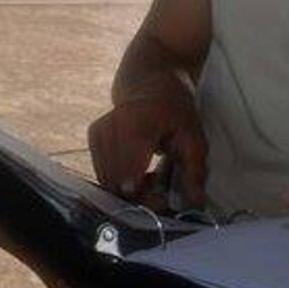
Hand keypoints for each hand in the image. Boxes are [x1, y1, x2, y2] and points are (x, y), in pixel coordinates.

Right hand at [87, 85, 207, 207]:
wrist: (152, 84)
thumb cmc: (176, 113)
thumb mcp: (194, 139)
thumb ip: (194, 172)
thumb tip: (195, 203)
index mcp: (138, 124)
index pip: (131, 175)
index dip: (146, 196)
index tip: (163, 201)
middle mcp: (112, 126)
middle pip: (117, 182)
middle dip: (138, 195)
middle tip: (159, 188)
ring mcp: (99, 130)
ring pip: (107, 181)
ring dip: (129, 188)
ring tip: (150, 175)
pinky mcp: (93, 136)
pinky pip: (102, 172)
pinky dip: (119, 179)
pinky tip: (137, 169)